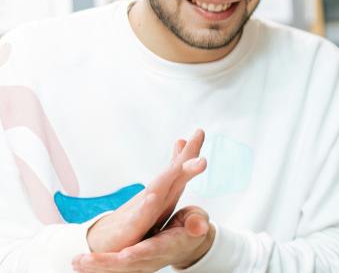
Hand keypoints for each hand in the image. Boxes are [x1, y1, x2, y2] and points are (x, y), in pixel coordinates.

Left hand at [72, 206, 213, 272]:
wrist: (186, 245)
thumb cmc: (189, 228)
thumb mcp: (198, 220)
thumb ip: (196, 222)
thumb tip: (198, 226)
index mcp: (169, 245)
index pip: (154, 249)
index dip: (141, 252)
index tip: (126, 253)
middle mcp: (152, 258)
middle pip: (127, 265)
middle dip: (105, 264)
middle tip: (83, 260)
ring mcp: (141, 264)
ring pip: (116, 270)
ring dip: (95, 268)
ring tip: (76, 262)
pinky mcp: (132, 266)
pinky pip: (112, 271)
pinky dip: (96, 269)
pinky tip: (78, 266)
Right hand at [87, 130, 206, 253]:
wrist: (102, 245)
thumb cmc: (135, 221)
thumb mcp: (160, 203)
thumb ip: (174, 183)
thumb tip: (184, 162)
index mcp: (164, 193)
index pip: (178, 169)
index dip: (190, 151)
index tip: (200, 131)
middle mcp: (152, 198)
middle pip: (171, 174)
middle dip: (186, 156)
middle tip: (199, 135)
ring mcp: (140, 212)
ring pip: (156, 192)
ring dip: (168, 177)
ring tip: (180, 164)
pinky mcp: (129, 230)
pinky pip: (139, 218)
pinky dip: (145, 208)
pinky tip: (152, 197)